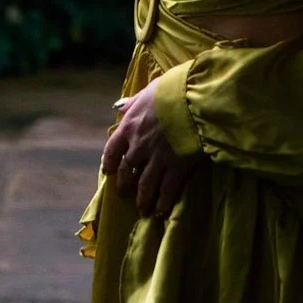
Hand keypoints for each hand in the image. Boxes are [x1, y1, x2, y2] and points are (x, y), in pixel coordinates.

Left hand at [101, 80, 196, 219]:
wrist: (193, 100)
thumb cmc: (172, 90)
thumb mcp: (148, 91)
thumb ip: (133, 102)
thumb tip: (119, 107)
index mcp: (129, 127)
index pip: (112, 150)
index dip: (109, 163)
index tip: (109, 171)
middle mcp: (139, 146)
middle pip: (127, 172)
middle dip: (124, 185)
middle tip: (124, 194)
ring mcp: (157, 159)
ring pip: (145, 185)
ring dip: (143, 199)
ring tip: (143, 209)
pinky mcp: (176, 168)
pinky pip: (167, 190)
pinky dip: (164, 202)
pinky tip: (162, 211)